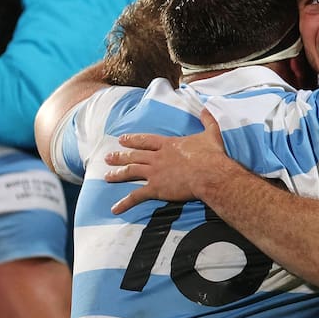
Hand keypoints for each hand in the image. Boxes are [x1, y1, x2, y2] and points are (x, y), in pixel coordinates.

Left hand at [104, 108, 231, 214]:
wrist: (210, 173)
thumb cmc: (211, 155)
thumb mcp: (211, 134)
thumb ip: (207, 120)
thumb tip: (207, 108)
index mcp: (168, 145)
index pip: (146, 140)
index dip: (133, 140)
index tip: (122, 139)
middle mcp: (158, 157)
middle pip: (134, 155)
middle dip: (120, 156)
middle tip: (108, 157)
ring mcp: (155, 172)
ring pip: (131, 171)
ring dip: (118, 174)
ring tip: (107, 176)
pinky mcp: (156, 188)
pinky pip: (136, 196)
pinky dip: (125, 203)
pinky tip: (115, 208)